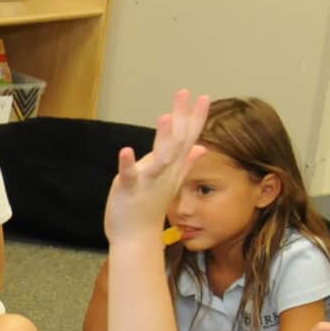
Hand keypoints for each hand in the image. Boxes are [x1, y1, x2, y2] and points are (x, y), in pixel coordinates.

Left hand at [105, 88, 208, 246]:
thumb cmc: (150, 208)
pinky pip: (130, 175)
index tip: (204, 97)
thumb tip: (201, 147)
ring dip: (164, 138)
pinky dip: (128, 164)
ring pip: (161, 157)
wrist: (136, 237)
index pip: (188, 138)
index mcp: (173, 167)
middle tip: (185, 93)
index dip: (196, 118)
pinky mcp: (130, 190)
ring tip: (166, 116)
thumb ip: (186, 162)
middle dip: (182, 117)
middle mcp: (165, 172)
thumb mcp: (171, 182)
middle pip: (177, 141)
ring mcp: (149, 181)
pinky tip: (125, 150)